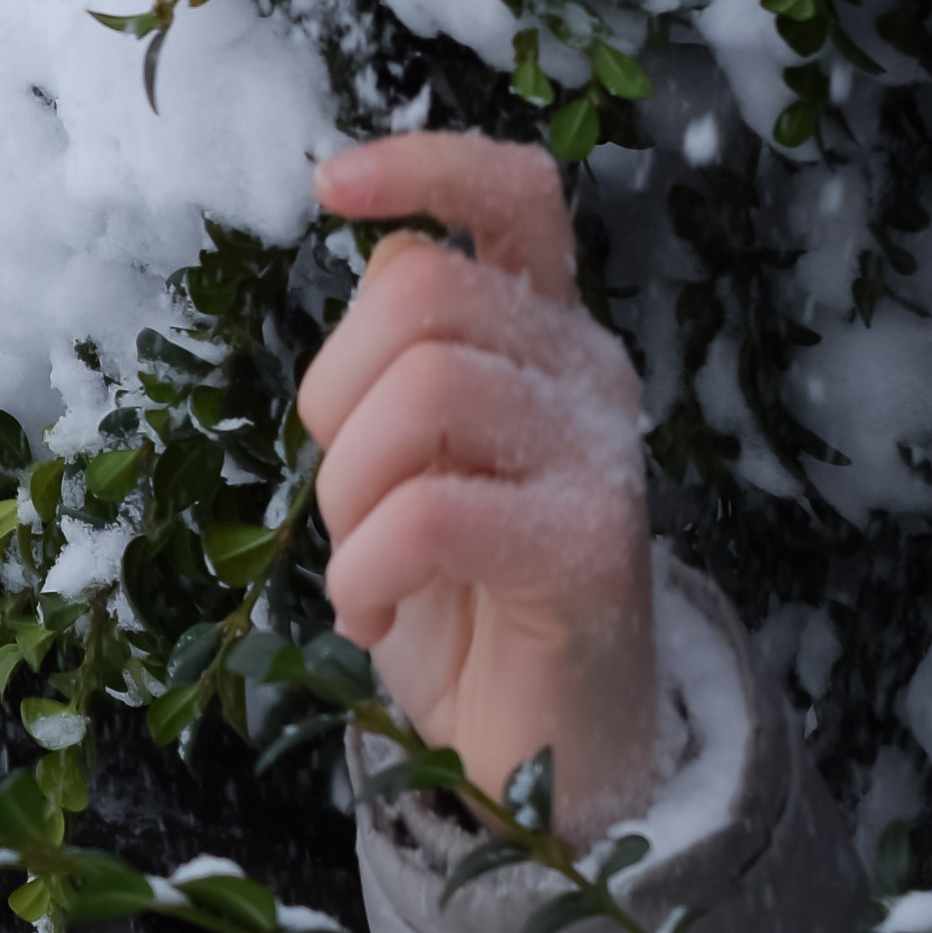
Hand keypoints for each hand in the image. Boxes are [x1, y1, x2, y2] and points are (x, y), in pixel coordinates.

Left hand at [296, 133, 656, 845]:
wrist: (545, 763)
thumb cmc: (465, 606)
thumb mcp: (410, 466)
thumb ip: (404, 361)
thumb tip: (382, 259)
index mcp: (543, 339)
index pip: (515, 197)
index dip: (427, 169)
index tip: (330, 190)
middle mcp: (589, 374)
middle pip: (421, 291)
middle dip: (334, 397)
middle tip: (344, 499)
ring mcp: (602, 456)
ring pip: (423, 386)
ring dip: (348, 490)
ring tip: (364, 565)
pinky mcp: (592, 546)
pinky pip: (432, 511)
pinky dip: (366, 572)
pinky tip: (374, 617)